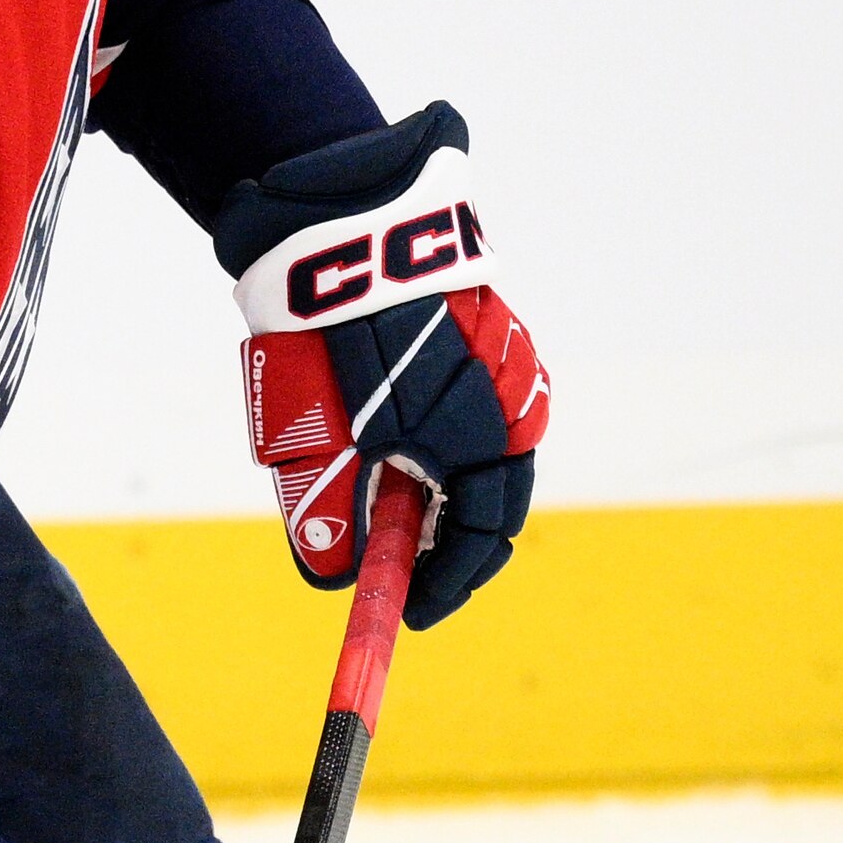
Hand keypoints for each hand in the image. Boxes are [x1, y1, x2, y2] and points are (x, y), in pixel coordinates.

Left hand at [215, 102, 551, 627]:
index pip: (481, 541)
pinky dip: (438, 437)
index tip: (408, 614)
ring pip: (480, 449)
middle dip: (445, 541)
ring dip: (440, 485)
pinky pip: (470, 402)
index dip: (444, 586)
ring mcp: (505, 359)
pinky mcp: (484, 323)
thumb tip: (337, 576)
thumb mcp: (329, 443)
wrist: (347, 229)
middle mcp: (513, 403)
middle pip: (487, 498)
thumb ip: (335, 516)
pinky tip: (397, 438)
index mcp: (491, 442)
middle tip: (407, 572)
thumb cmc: (341, 344)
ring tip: (394, 506)